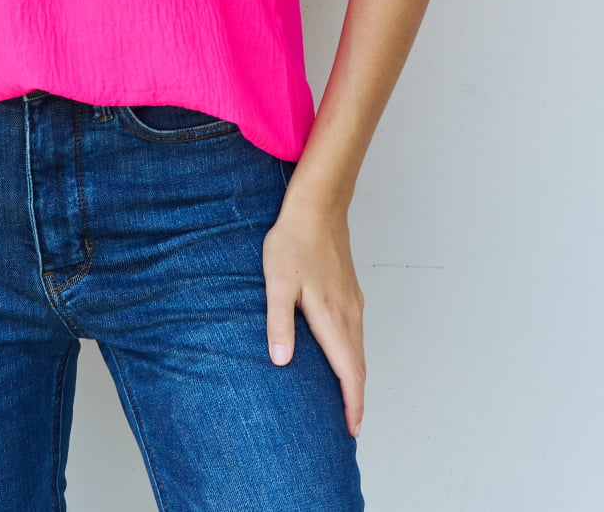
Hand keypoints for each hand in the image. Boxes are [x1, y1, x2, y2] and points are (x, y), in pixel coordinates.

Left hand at [261, 198, 365, 437]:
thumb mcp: (277, 282)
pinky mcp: (350, 291)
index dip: (352, 404)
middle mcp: (349, 313)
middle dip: (356, 398)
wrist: (317, 206)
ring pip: (359, 349)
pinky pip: (356, 333)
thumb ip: (279, 322)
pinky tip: (341, 356)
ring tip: (346, 399)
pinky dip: (353, 355)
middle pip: (359, 366)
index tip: (351, 429)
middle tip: (349, 426)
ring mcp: (353, 301)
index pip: (349, 372)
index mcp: (332, 317)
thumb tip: (281, 361)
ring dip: (355, 378)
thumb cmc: (292, 241)